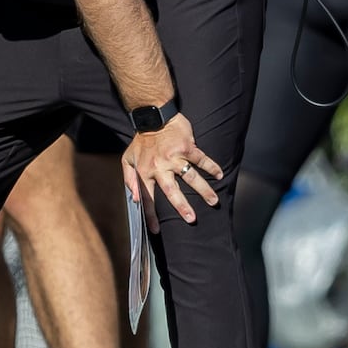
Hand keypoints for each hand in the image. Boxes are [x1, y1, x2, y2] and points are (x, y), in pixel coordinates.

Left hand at [122, 113, 221, 230]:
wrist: (152, 117)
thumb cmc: (141, 141)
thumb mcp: (127, 159)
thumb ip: (129, 179)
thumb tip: (134, 199)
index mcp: (145, 171)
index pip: (147, 198)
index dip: (151, 215)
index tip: (156, 230)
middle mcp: (160, 166)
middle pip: (172, 191)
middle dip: (182, 207)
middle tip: (192, 219)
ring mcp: (175, 157)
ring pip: (191, 177)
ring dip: (203, 190)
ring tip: (213, 201)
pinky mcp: (187, 147)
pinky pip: (201, 159)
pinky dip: (212, 167)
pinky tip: (220, 175)